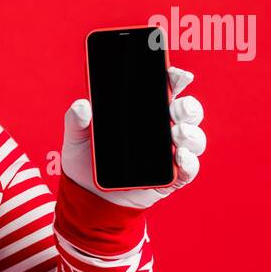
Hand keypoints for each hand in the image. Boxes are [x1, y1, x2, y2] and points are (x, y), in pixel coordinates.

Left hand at [60, 65, 205, 210]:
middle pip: (188, 111)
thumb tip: (82, 106)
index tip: (178, 75)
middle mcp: (163, 129)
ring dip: (191, 133)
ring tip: (177, 134)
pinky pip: (189, 169)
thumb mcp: (76, 138)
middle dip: (188, 107)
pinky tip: (180, 157)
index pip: (167, 89)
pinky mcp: (172, 178)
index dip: (176, 79)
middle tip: (176, 108)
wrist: (88, 196)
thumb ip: (76, 120)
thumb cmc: (87, 161)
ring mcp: (171, 153)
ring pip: (194, 138)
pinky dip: (190, 163)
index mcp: (144, 112)